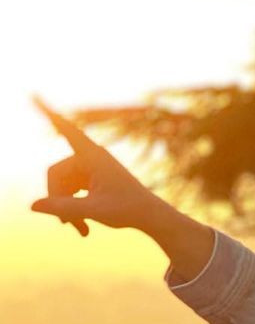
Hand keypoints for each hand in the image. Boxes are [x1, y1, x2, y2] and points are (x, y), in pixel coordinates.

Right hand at [30, 97, 159, 237]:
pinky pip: (71, 190)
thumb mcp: (93, 210)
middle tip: (67, 224)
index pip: (66, 132)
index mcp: (92, 156)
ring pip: (62, 185)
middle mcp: (90, 156)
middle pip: (56, 175)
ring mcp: (90, 167)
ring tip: (79, 229)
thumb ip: (63, 208)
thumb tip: (33, 206)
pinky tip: (83, 227)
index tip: (35, 94)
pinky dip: (74, 207)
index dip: (48, 114)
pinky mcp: (92, 177)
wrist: (152, 216)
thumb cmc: (128, 210)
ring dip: (66, 208)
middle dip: (58, 200)